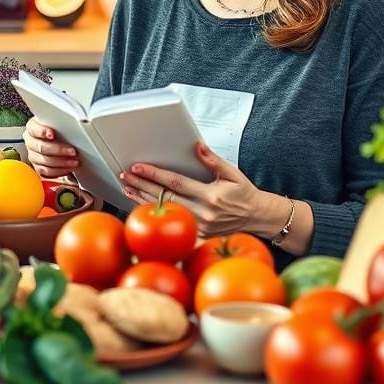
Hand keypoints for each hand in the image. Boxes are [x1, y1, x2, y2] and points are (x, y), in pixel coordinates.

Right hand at [23, 117, 79, 177]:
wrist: (58, 141)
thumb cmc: (58, 131)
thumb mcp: (59, 123)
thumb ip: (59, 123)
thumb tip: (71, 123)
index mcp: (32, 127)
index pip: (34, 129)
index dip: (42, 132)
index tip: (52, 134)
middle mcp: (30, 142)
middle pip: (40, 147)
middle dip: (58, 150)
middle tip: (72, 151)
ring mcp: (33, 155)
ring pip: (44, 161)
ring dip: (61, 162)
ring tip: (73, 161)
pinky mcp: (38, 167)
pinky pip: (46, 172)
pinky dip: (59, 171)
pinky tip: (68, 168)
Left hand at [120, 142, 268, 237]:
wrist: (257, 218)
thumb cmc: (244, 194)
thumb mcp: (233, 174)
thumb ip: (213, 160)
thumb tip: (197, 146)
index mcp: (211, 197)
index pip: (176, 183)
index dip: (155, 174)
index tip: (138, 166)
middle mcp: (204, 214)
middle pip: (164, 198)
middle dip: (142, 185)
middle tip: (125, 175)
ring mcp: (200, 228)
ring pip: (165, 212)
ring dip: (143, 200)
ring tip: (127, 188)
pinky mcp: (198, 236)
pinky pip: (172, 224)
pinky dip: (156, 215)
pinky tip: (142, 206)